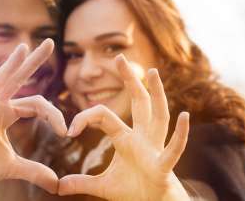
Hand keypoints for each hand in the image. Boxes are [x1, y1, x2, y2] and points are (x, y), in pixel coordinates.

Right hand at [0, 39, 66, 197]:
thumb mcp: (12, 166)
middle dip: (34, 62)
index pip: (37, 104)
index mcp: (7, 112)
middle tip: (50, 42)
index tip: (66, 132)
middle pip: (18, 79)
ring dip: (9, 67)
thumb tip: (56, 184)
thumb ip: (34, 170)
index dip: (54, 116)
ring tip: (23, 49)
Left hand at [58, 55, 189, 200]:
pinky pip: (173, 148)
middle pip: (138, 103)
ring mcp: (154, 149)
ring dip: (156, 94)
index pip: (104, 116)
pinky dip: (180, 134)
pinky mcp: (163, 166)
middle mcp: (142, 138)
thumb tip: (58, 186)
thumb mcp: (102, 186)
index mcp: (126, 139)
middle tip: (119, 57)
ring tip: (152, 72)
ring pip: (157, 116)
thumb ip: (82, 183)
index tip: (69, 130)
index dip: (85, 118)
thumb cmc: (132, 191)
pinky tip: (185, 116)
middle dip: (129, 81)